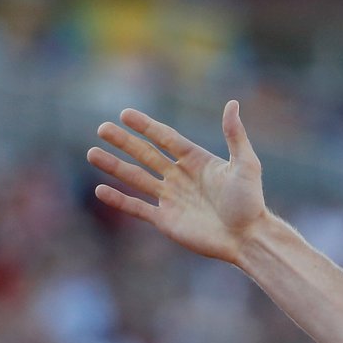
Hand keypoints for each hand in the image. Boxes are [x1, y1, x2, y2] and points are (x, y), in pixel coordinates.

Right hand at [89, 102, 267, 263]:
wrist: (248, 238)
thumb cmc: (250, 202)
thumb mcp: (246, 165)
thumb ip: (235, 135)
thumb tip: (232, 103)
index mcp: (197, 161)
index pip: (166, 138)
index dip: (146, 126)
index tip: (125, 114)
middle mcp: (180, 177)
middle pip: (146, 154)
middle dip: (124, 142)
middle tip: (102, 129)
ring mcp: (171, 198)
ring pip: (136, 178)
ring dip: (114, 166)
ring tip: (92, 153)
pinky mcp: (165, 220)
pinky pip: (137, 207)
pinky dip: (119, 200)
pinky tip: (100, 189)